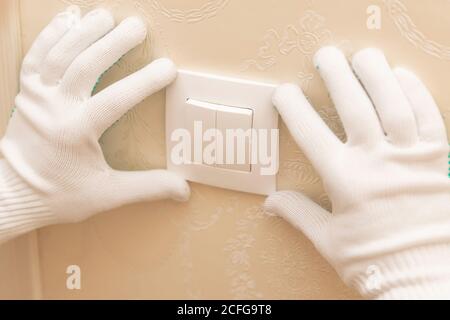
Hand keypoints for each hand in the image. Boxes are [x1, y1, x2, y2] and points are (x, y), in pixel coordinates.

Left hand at [0, 7, 188, 240]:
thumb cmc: (59, 195)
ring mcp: (35, 98)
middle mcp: (54, 109)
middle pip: (86, 65)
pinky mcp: (25, 93)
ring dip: (84, 31)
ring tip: (107, 15)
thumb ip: (147, 188)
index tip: (168, 68)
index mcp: (77, 132)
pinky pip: (35, 55)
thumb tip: (183, 189)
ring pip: (60, 54)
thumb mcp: (107, 195)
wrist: (12, 196)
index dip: (144, 81)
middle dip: (113, 42)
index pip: (116, 99)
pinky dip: (51, 34)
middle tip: (138, 26)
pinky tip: (68, 17)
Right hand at [265, 47, 449, 298]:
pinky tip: (401, 76)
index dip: (294, 108)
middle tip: (324, 55)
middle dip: (336, 75)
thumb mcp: (328, 240)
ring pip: (393, 102)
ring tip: (362, 55)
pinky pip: (428, 115)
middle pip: (354, 106)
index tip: (283, 92)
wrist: (426, 277)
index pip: (311, 133)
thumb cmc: (374, 261)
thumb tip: (270, 202)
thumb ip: (298, 214)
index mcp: (345, 181)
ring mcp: (410, 156)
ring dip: (375, 74)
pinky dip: (416, 91)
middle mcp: (377, 161)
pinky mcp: (437, 158)